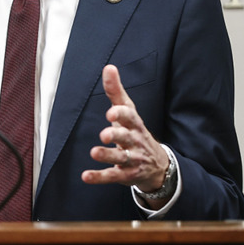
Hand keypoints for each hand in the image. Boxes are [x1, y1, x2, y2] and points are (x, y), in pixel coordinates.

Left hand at [82, 65, 169, 200]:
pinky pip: (111, 176)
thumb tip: (108, 67)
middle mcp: (134, 142)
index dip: (121, 115)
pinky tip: (85, 176)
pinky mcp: (124, 175)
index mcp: (134, 125)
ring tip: (94, 152)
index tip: (111, 112)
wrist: (157, 166)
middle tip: (104, 134)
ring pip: (120, 158)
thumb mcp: (129, 112)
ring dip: (107, 155)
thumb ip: (116, 92)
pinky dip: (99, 177)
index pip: (131, 117)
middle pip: (127, 138)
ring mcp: (131, 160)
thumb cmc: (136, 132)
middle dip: (116, 136)